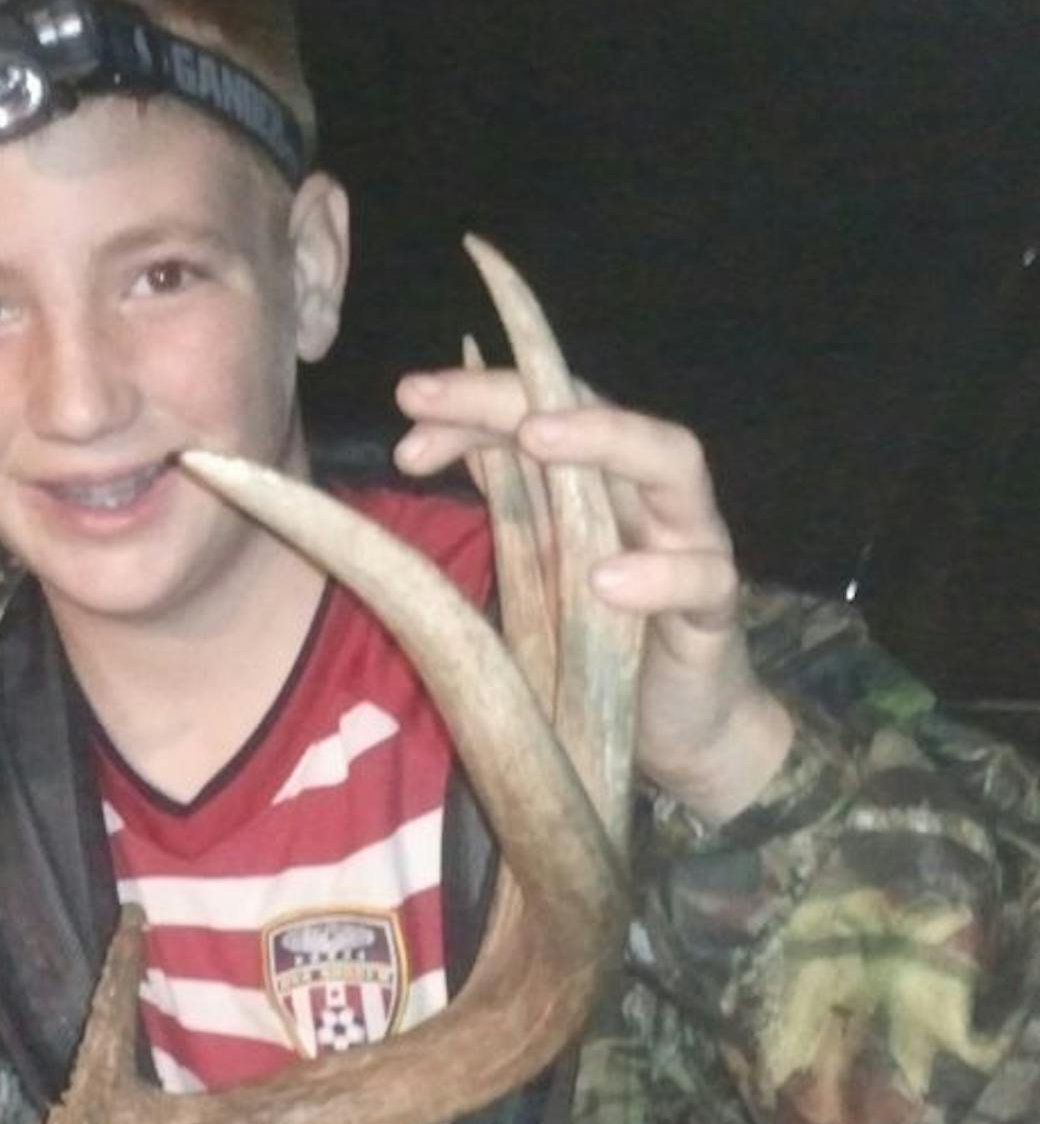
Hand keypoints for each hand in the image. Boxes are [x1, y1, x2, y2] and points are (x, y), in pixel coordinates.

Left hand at [394, 368, 792, 822]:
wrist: (683, 726)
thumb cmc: (607, 639)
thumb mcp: (541, 567)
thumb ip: (506, 503)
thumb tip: (432, 439)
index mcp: (602, 483)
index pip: (544, 410)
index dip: (476, 400)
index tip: (409, 399)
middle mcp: (650, 495)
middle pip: (598, 412)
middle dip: (515, 398)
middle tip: (434, 397)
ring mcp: (693, 544)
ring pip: (673, 464)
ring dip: (603, 441)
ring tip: (536, 438)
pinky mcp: (714, 612)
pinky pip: (702, 581)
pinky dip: (658, 575)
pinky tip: (605, 580)